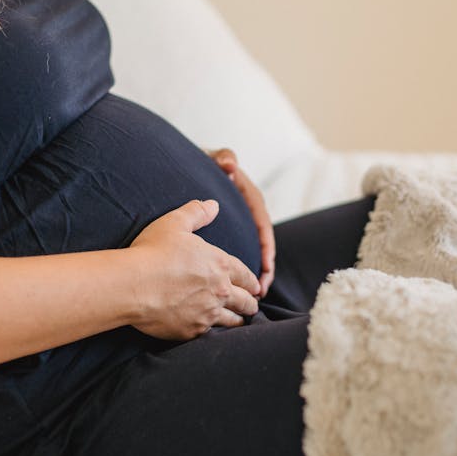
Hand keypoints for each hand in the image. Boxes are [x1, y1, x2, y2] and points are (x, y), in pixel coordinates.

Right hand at [128, 199, 260, 339]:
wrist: (132, 285)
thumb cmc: (152, 251)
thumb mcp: (175, 223)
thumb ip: (196, 212)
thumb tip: (213, 205)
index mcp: (221, 264)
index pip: (245, 275)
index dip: (252, 281)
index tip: (256, 286)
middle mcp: (220, 291)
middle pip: (246, 301)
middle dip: (251, 302)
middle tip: (253, 305)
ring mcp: (208, 313)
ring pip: (233, 321)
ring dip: (238, 320)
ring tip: (239, 321)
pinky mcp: (192, 331)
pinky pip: (210, 335)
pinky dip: (214, 333)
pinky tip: (213, 333)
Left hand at [207, 148, 275, 296]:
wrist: (190, 164)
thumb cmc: (205, 162)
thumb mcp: (215, 158)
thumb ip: (224, 158)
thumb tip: (229, 165)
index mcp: (249, 198)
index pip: (262, 224)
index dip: (266, 246)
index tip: (266, 265)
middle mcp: (249, 213)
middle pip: (262, 245)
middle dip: (264, 269)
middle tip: (260, 291)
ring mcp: (240, 224)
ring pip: (252, 253)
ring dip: (253, 276)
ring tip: (252, 298)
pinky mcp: (230, 232)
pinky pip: (238, 254)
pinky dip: (238, 272)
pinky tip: (231, 289)